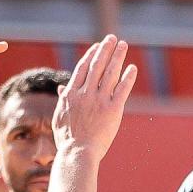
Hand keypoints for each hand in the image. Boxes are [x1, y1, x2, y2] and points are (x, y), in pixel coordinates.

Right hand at [53, 36, 137, 159]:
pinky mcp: (112, 109)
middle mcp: (85, 93)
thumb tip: (62, 88)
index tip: (97, 46)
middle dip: (105, 49)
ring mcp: (99, 100)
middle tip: (112, 38)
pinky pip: (122, 89)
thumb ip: (63, 100)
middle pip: (97, 66)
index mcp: (71, 94)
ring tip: (123, 45)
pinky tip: (132, 68)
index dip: (91, 55)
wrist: (77, 153)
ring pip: (110, 73)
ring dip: (117, 57)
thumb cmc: (68, 139)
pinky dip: (128, 77)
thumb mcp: (60, 117)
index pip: (82, 68)